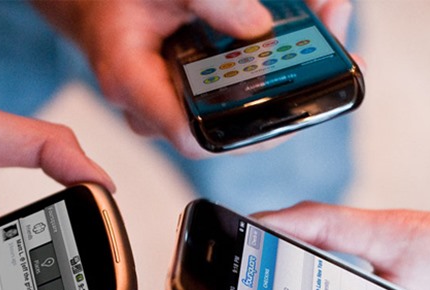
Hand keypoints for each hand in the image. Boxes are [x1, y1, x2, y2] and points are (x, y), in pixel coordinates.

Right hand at [34, 0, 353, 156]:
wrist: (96, 2)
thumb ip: (208, 1)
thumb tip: (257, 27)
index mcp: (132, 83)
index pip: (193, 136)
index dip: (246, 130)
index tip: (292, 103)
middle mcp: (154, 106)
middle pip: (229, 125)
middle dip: (287, 91)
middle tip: (333, 48)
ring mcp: (172, 105)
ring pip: (237, 109)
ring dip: (287, 71)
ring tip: (326, 24)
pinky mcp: (188, 95)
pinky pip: (234, 93)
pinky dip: (268, 62)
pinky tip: (301, 28)